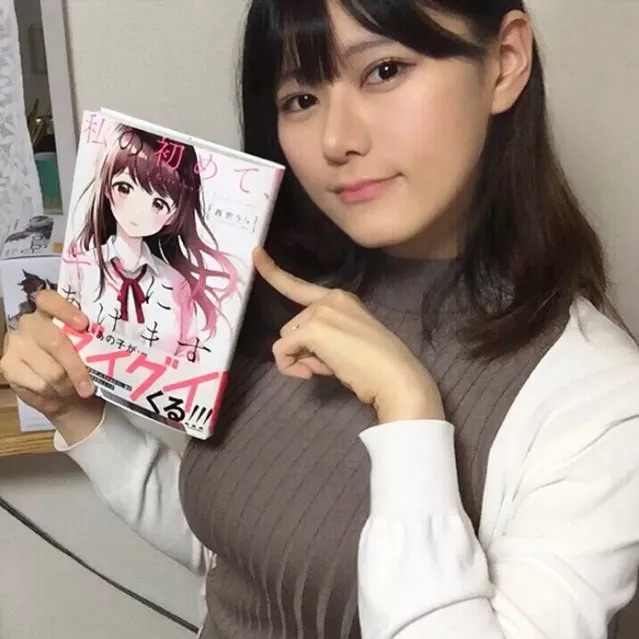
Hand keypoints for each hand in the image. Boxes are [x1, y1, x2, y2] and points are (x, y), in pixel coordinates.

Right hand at [0, 290, 103, 441]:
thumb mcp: (86, 348)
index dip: (66, 310)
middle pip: (55, 342)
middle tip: (89, 387)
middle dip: (76, 368)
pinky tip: (58, 393)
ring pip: (50, 370)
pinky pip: (39, 384)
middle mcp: (30, 323)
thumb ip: (88, 341)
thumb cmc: (78, 362)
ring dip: (67, 386)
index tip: (84, 324)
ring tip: (76, 390)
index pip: (50, 300)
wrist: (61, 390)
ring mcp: (16, 343)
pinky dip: (54, 393)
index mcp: (50, 311)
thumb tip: (105, 348)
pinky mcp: (8, 365)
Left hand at [253, 248, 444, 423]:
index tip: (255, 254)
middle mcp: (329, 299)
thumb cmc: (377, 366)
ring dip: (301, 359)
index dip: (273, 271)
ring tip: (331, 367)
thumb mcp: (346, 344)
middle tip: (331, 364)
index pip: (298, 286)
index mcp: (340, 299)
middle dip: (304, 349)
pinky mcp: (312, 329)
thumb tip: (298, 358)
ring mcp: (320, 312)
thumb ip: (321, 340)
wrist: (395, 376)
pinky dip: (289, 367)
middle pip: (293, 326)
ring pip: (286, 338)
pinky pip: (282, 351)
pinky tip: (312, 375)